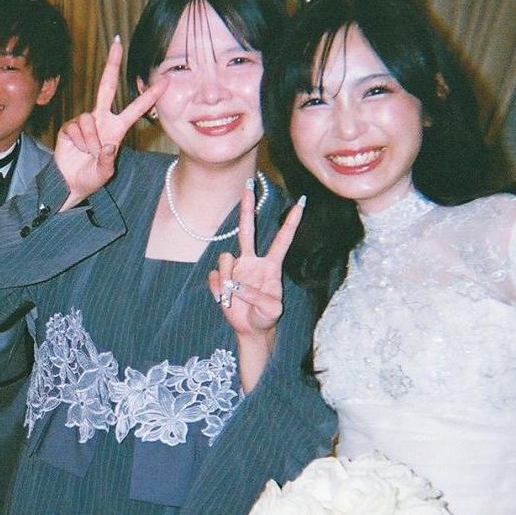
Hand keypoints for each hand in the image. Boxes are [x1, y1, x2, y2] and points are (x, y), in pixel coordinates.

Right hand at [55, 38, 167, 208]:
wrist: (69, 183)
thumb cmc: (91, 177)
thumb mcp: (104, 173)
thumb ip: (107, 162)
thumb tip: (108, 146)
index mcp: (116, 129)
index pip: (136, 108)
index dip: (149, 95)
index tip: (165, 82)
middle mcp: (101, 119)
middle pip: (106, 86)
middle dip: (112, 64)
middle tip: (117, 43)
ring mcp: (85, 121)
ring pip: (88, 118)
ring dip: (90, 140)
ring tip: (89, 154)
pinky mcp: (69, 126)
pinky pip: (75, 127)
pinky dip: (78, 141)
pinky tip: (77, 150)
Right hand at [209, 195, 304, 336]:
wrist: (250, 329)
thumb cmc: (266, 318)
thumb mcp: (271, 311)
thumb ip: (258, 298)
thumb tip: (237, 284)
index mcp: (271, 266)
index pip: (282, 240)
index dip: (291, 222)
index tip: (300, 203)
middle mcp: (252, 261)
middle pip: (248, 230)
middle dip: (247, 208)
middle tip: (248, 185)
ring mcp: (236, 268)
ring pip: (225, 258)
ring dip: (226, 278)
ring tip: (231, 296)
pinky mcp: (221, 278)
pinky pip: (214, 276)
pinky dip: (218, 289)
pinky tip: (225, 299)